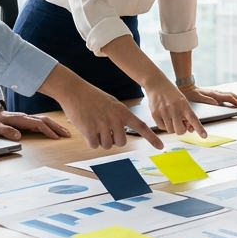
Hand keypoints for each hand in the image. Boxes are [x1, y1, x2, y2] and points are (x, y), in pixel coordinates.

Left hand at [0, 109, 70, 140]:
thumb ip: (5, 131)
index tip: (56, 137)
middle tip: (67, 134)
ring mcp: (26, 119)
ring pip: (44, 120)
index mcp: (19, 119)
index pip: (37, 124)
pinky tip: (54, 130)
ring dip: (55, 126)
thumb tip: (18, 136)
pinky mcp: (26, 121)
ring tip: (65, 133)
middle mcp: (25, 117)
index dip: (47, 130)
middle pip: (45, 120)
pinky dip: (50, 125)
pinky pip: (41, 122)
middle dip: (57, 127)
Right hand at [44, 65, 163, 149]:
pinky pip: (95, 145)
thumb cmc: (93, 97)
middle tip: (105, 129)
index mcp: (122, 112)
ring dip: (101, 140)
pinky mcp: (90, 131)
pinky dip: (91, 140)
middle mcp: (115, 119)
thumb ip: (119, 118)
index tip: (161, 147)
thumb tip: (120, 136)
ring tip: (95, 125)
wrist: (75, 91)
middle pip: (121, 142)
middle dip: (114, 139)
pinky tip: (87, 128)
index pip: (141, 126)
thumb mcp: (112, 104)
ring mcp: (103, 125)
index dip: (151, 138)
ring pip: (107, 145)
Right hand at [145, 82, 206, 136]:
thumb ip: (187, 115)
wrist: (157, 84)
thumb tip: (191, 129)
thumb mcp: (182, 101)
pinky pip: (161, 128)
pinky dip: (164, 125)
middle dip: (181, 130)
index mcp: (183, 104)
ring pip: (170, 130)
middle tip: (180, 124)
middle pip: (180, 130)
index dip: (199, 128)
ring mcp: (163, 112)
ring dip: (172, 127)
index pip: (193, 119)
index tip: (204, 136)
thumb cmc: (171, 93)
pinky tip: (164, 117)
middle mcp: (174, 108)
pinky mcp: (155, 114)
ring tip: (171, 118)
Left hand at [179, 83, 236, 108]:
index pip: (229, 98)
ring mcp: (217, 93)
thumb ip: (207, 100)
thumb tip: (216, 103)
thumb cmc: (192, 94)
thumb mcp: (198, 98)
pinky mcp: (215, 95)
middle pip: (232, 96)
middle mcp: (217, 93)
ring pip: (230, 95)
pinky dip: (233, 98)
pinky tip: (234, 101)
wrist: (187, 88)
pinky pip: (227, 96)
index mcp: (215, 95)